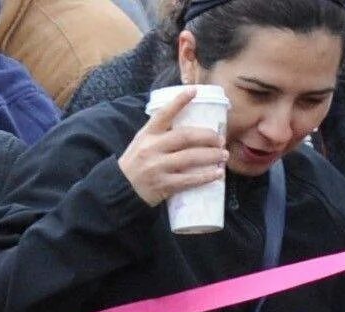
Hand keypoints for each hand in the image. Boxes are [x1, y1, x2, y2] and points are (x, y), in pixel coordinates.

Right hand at [117, 87, 226, 205]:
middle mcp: (152, 148)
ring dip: (211, 156)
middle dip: (207, 136)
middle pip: (185, 137)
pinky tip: (217, 174)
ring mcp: (158, 167)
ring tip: (223, 155)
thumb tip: (187, 121)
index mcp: (147, 134)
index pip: (164, 114)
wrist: (121, 189)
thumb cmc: (136, 163)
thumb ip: (160, 132)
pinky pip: (188, 180)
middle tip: (220, 139)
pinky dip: (205, 177)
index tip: (194, 90)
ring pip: (190, 158)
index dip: (179, 101)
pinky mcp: (163, 185)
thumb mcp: (142, 141)